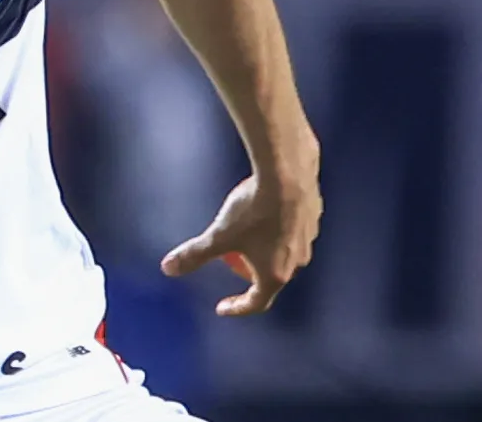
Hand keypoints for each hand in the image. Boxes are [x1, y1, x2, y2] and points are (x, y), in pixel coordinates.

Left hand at [161, 165, 321, 316]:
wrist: (286, 173)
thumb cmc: (253, 209)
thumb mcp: (220, 234)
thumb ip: (195, 254)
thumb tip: (168, 268)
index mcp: (275, 274)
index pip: (257, 302)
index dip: (237, 307)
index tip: (223, 305)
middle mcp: (296, 262)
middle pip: (272, 277)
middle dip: (252, 274)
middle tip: (234, 264)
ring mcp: (308, 239)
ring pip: (286, 253)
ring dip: (268, 251)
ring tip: (250, 237)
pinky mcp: (313, 217)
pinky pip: (294, 230)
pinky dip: (281, 229)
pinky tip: (268, 213)